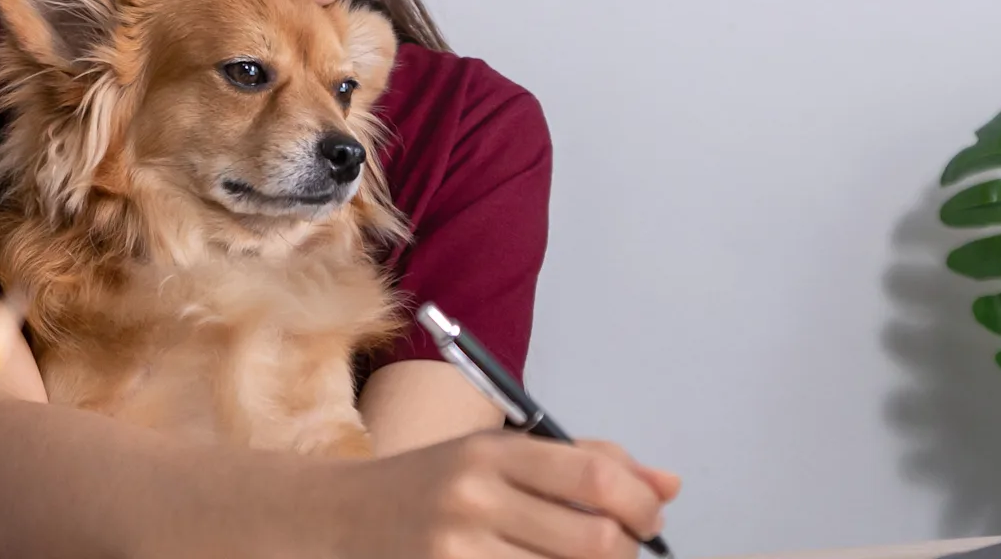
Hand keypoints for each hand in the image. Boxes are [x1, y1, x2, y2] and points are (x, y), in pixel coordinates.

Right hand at [329, 430, 683, 558]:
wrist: (333, 521)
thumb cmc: (426, 488)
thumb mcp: (495, 455)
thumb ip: (583, 463)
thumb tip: (667, 486)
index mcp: (490, 451)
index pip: (594, 475)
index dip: (641, 504)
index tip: (651, 520)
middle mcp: (472, 498)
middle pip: (593, 540)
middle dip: (624, 553)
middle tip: (621, 551)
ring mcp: (455, 551)